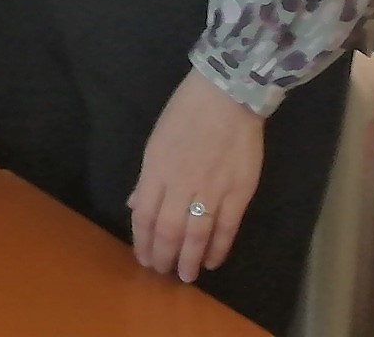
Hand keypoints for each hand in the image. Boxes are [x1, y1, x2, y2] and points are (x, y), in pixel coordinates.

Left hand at [129, 71, 263, 283]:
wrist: (226, 97)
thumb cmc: (185, 114)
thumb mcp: (156, 141)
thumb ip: (147, 179)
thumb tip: (135, 206)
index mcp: (156, 169)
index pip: (145, 215)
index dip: (143, 240)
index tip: (143, 258)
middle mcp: (180, 184)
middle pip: (169, 229)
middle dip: (163, 255)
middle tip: (161, 273)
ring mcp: (211, 190)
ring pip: (196, 234)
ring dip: (189, 259)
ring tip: (185, 276)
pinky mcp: (238, 193)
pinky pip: (226, 227)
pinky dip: (218, 248)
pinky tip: (211, 261)